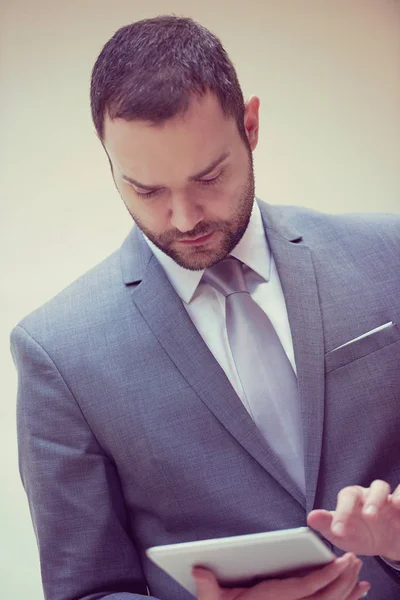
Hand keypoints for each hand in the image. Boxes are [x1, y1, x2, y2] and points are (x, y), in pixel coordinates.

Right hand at [193, 552, 369, 599]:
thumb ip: (207, 589)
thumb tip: (198, 569)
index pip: (301, 590)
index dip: (322, 576)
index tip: (338, 562)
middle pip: (322, 599)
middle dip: (341, 581)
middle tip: (355, 560)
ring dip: (346, 593)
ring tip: (359, 575)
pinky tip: (353, 594)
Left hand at [308, 480, 399, 560]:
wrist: (386, 544)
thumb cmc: (360, 534)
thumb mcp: (343, 534)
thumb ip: (327, 525)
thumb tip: (311, 517)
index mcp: (353, 499)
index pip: (347, 499)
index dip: (343, 514)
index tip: (338, 532)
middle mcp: (371, 494)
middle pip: (372, 488)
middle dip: (372, 500)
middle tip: (370, 517)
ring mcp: (388, 499)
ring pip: (386, 488)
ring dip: (387, 498)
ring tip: (391, 508)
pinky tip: (399, 511)